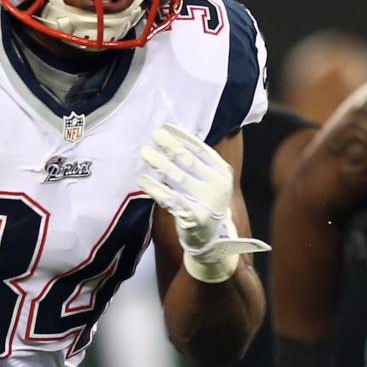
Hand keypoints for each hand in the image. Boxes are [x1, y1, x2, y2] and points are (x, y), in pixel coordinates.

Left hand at [138, 123, 268, 276]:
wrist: (209, 240)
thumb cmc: (203, 204)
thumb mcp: (208, 181)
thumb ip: (196, 162)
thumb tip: (173, 136)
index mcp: (222, 172)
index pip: (201, 150)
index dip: (182, 137)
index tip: (167, 127)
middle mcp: (218, 186)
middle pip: (189, 161)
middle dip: (170, 146)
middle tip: (155, 135)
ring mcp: (207, 202)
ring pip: (178, 178)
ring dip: (159, 163)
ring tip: (145, 152)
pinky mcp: (194, 217)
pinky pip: (170, 199)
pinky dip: (155, 189)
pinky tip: (144, 180)